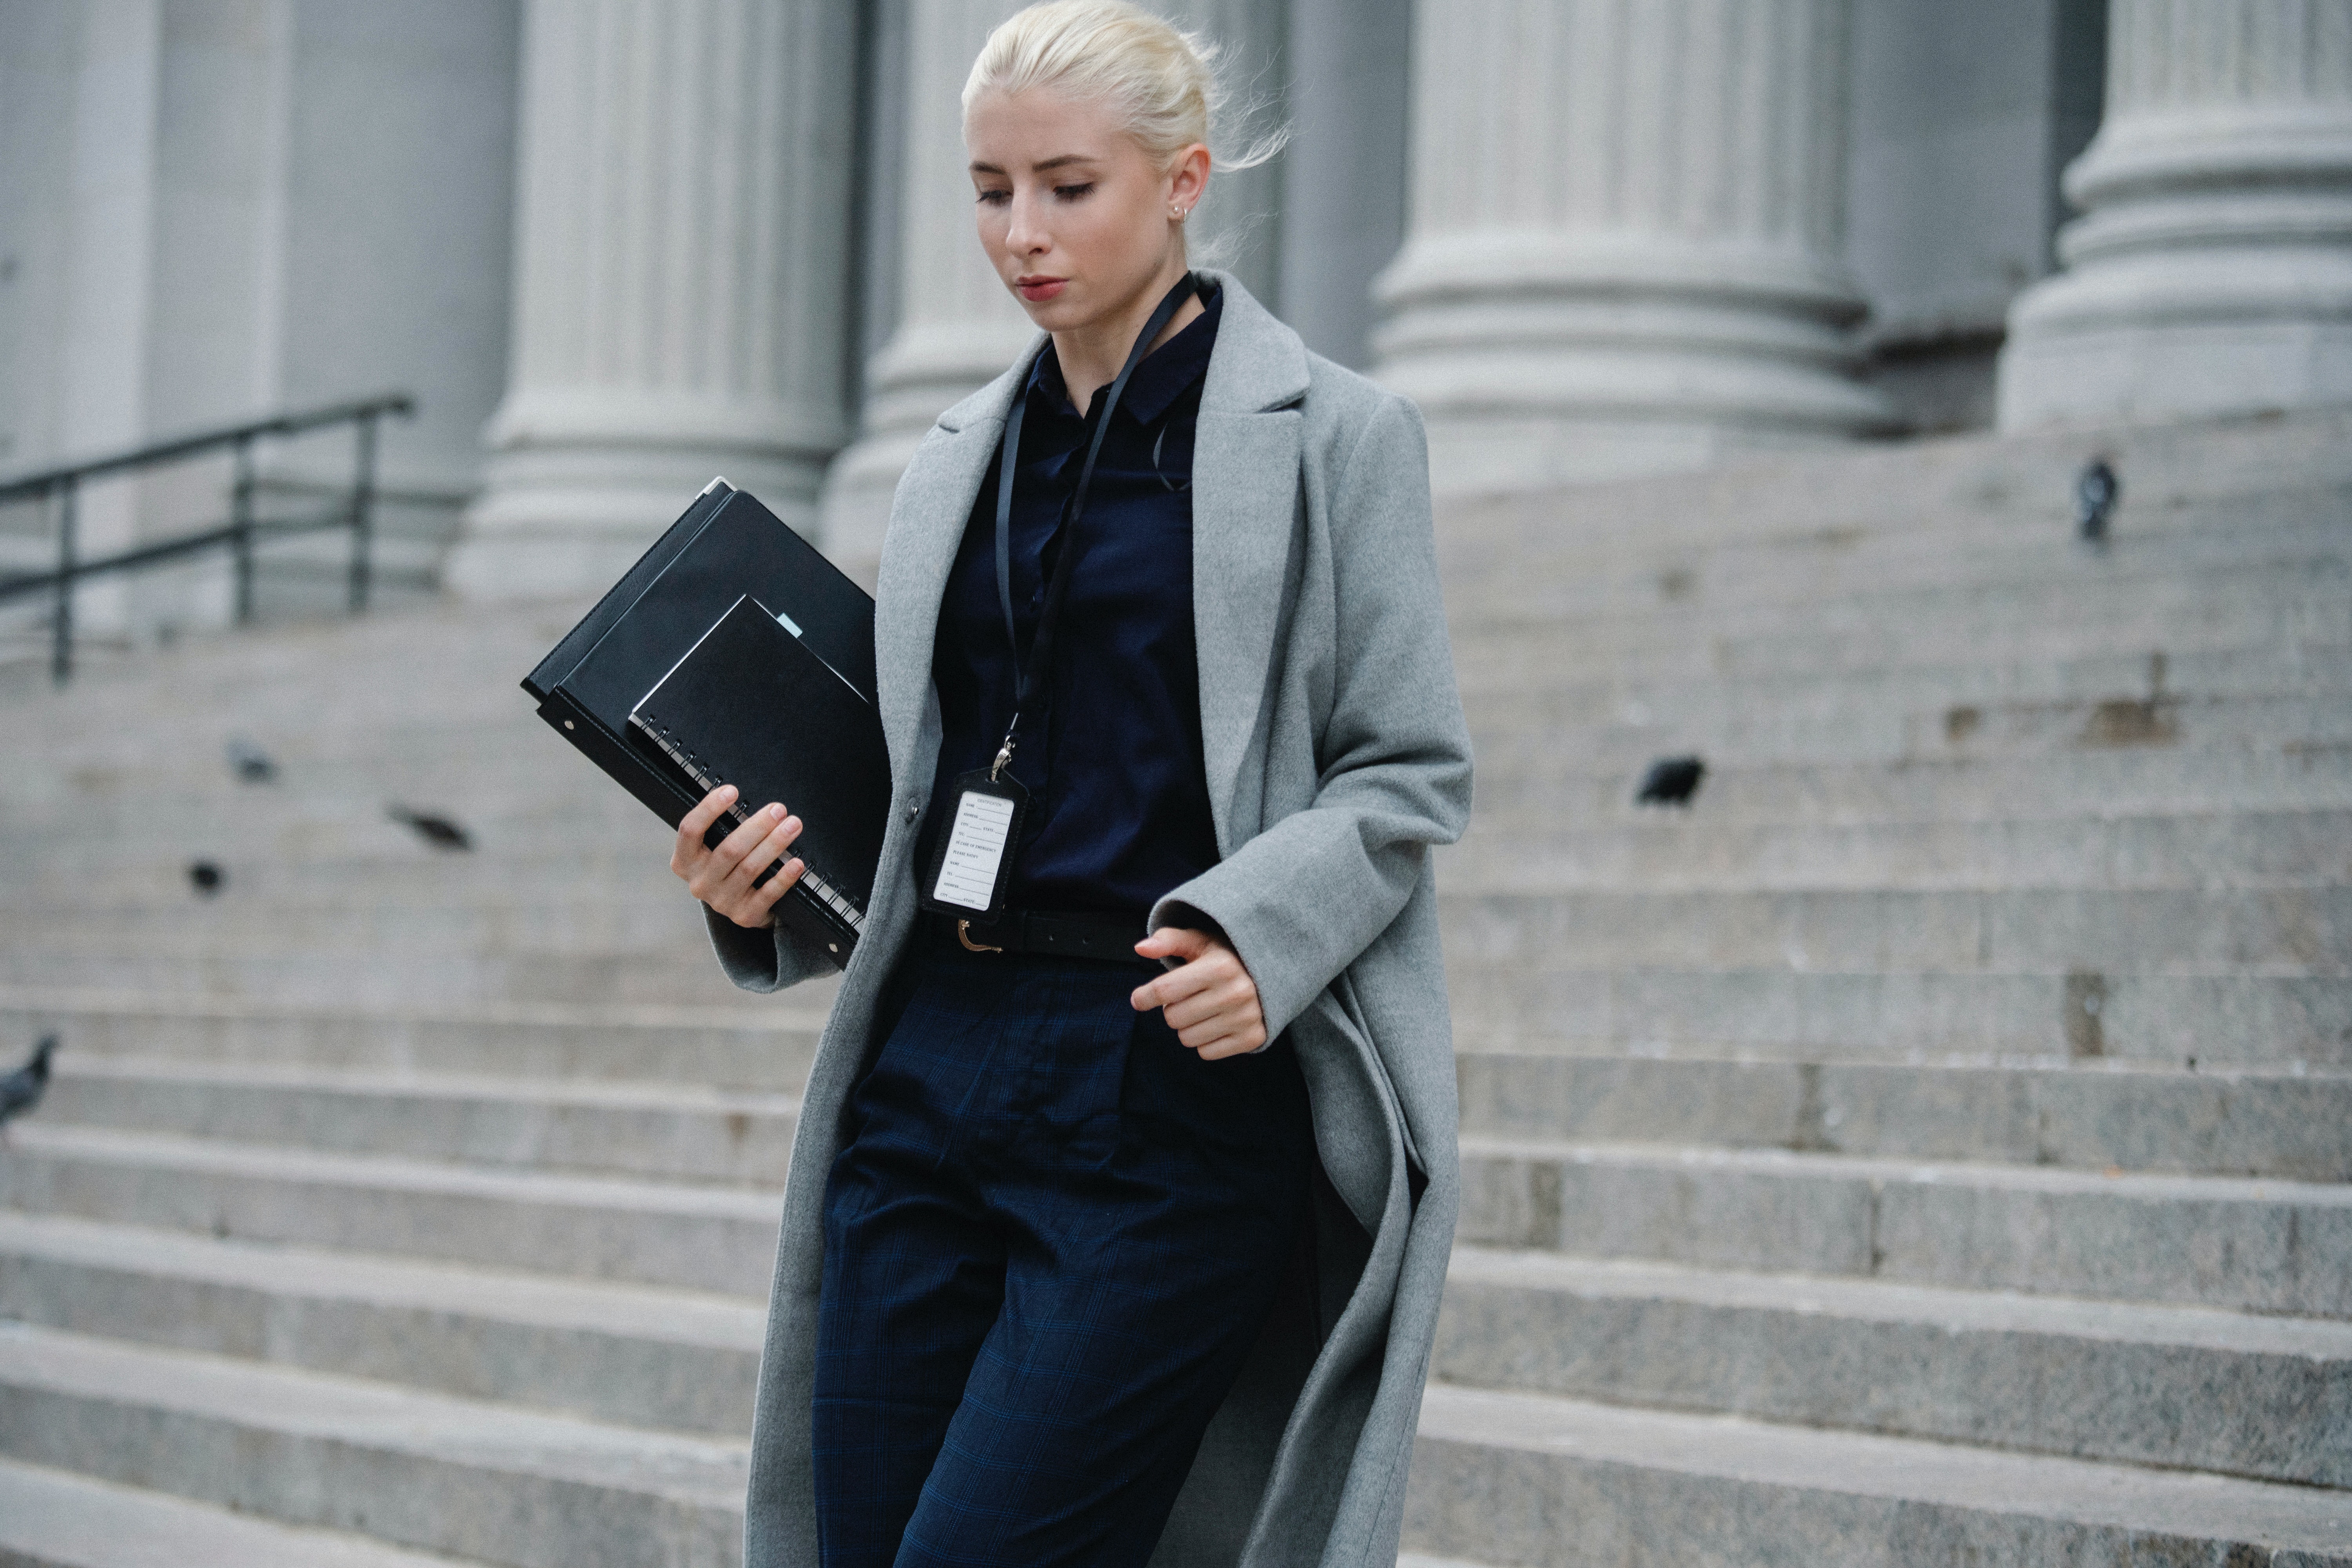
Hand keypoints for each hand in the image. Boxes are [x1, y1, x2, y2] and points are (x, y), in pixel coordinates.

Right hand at [672, 785, 805, 929]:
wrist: (741, 906)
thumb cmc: (729, 866)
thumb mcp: (715, 848)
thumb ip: (722, 829)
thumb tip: (748, 800)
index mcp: (685, 861)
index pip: (690, 830)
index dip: (709, 809)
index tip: (732, 790)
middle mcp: (699, 883)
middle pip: (729, 850)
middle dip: (757, 826)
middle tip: (778, 809)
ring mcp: (721, 902)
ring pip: (750, 868)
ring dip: (774, 845)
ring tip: (793, 825)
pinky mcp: (744, 915)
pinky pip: (767, 894)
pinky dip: (783, 877)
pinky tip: (796, 862)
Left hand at [1130, 927, 1266, 1059]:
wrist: (1273, 973)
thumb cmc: (1227, 956)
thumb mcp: (1199, 940)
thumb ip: (1168, 940)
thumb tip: (1141, 948)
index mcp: (1219, 967)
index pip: (1164, 991)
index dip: (1144, 996)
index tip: (1138, 999)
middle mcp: (1235, 994)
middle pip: (1172, 1017)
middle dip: (1173, 1008)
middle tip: (1189, 996)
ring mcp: (1246, 1018)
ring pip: (1186, 1038)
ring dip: (1188, 1026)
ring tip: (1204, 1009)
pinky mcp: (1252, 1038)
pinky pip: (1206, 1053)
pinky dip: (1206, 1041)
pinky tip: (1217, 1023)